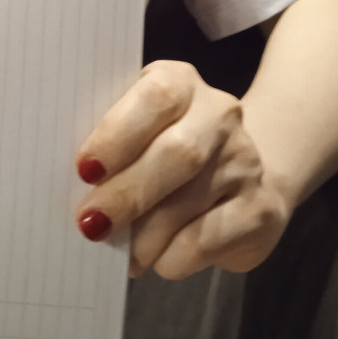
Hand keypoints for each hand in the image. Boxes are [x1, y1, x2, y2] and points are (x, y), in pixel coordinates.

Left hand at [74, 60, 292, 279]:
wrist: (235, 173)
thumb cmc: (159, 146)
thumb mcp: (133, 129)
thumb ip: (110, 145)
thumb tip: (77, 188)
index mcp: (180, 82)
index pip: (156, 98)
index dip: (118, 134)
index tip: (85, 169)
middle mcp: (219, 114)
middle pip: (177, 154)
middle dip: (127, 194)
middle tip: (91, 224)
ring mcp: (245, 162)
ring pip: (188, 205)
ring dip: (143, 236)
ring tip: (117, 252)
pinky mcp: (260, 211)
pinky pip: (207, 241)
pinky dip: (170, 257)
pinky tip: (155, 257)